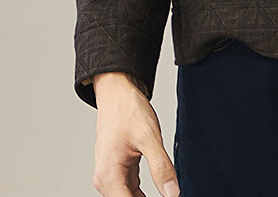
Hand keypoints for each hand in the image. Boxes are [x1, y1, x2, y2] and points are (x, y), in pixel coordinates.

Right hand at [92, 72, 178, 196]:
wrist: (117, 91)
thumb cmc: (128, 109)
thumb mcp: (149, 137)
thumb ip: (161, 167)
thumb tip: (173, 193)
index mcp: (109, 176)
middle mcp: (105, 179)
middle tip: (170, 193)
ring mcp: (109, 175)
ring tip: (166, 191)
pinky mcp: (116, 169)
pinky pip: (128, 189)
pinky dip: (140, 192)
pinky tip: (157, 185)